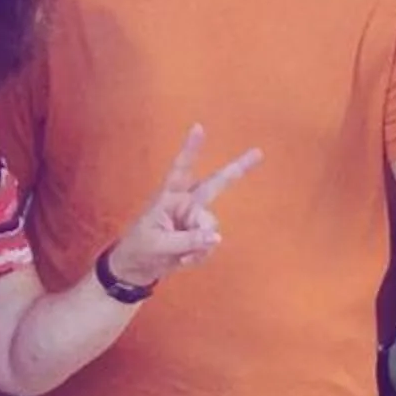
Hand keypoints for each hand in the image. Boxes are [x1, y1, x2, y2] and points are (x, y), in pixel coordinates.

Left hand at [104, 126, 262, 289]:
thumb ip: (187, 240)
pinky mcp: (200, 235)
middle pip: (215, 184)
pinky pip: (210, 244)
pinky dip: (199, 256)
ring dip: (199, 245)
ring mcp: (194, 218)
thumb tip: (216, 236)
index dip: (190, 149)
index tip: (198, 127)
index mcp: (169, 197)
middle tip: (258, 152)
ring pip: (212, 227)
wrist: (137, 269)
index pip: (180, 169)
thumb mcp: (159, 245)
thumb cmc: (140, 249)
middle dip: (237, 168)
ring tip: (179, 254)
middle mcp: (186, 203)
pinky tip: (184, 259)